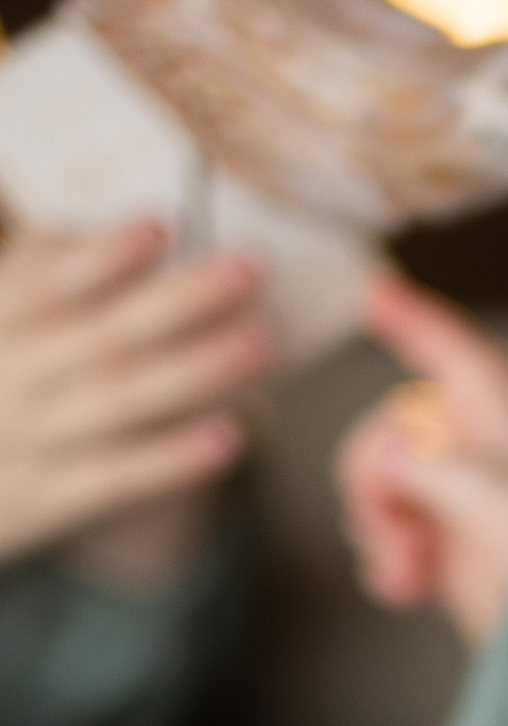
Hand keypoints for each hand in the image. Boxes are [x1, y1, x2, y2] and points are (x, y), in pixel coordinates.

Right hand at [0, 222, 272, 571]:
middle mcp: (9, 377)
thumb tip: (116, 234)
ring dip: (196, 370)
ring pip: (120, 401)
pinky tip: (230, 437)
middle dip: (181, 299)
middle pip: (103, 335)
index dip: (102, 255)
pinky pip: (117, 478)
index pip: (44, 283)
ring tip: (264, 341)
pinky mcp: (49, 500)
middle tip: (252, 267)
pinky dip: (173, 458)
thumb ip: (34, 275)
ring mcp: (30, 440)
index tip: (161, 225)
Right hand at [336, 272, 507, 647]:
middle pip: (395, 432)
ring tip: (408, 572)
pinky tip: (404, 590)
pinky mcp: (462, 564)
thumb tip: (388, 460)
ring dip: (380, 528)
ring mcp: (472, 512)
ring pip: (388, 490)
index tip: (377, 294)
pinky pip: (399, 543)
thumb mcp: (491, 497)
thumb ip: (428, 464)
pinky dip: (390, 565)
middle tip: (400, 534)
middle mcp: (488, 460)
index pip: (460, 356)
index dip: (420, 322)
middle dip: (375, 480)